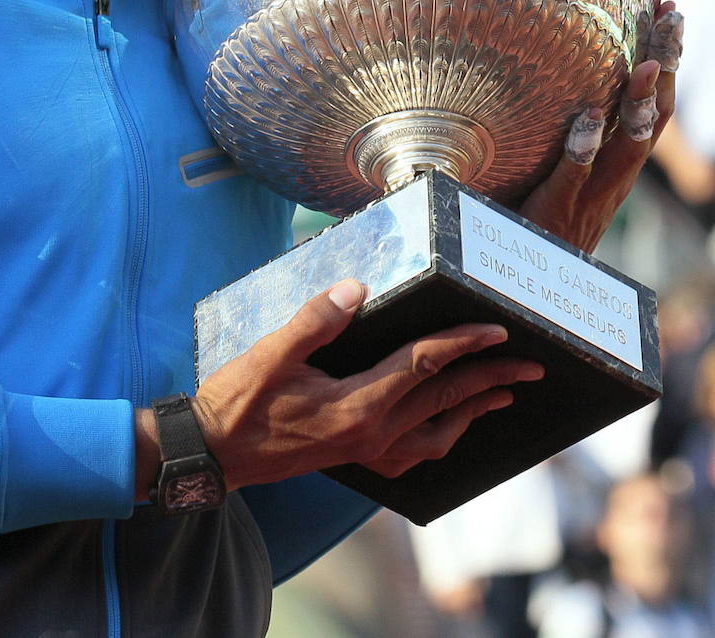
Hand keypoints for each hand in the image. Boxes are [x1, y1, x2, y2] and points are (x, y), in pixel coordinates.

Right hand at [181, 279, 541, 491]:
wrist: (216, 453)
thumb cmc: (241, 400)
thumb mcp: (272, 354)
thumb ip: (315, 319)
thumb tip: (356, 289)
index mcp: (359, 405)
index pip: (424, 365)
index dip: (463, 343)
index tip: (499, 328)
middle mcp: (373, 433)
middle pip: (446, 400)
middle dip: (492, 378)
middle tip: (531, 364)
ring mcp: (368, 452)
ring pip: (440, 433)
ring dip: (475, 411)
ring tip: (503, 396)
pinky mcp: (358, 459)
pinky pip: (417, 453)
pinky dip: (444, 436)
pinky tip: (448, 426)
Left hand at [519, 2, 681, 252]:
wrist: (527, 287)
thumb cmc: (530, 222)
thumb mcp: (552, 173)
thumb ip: (554, 136)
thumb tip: (533, 75)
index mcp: (616, 166)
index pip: (651, 107)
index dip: (664, 61)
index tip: (669, 14)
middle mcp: (614, 178)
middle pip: (654, 116)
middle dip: (667, 65)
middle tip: (674, 18)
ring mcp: (591, 195)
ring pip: (629, 146)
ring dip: (639, 104)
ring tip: (647, 64)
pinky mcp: (557, 209)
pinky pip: (575, 175)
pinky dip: (583, 145)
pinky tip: (587, 116)